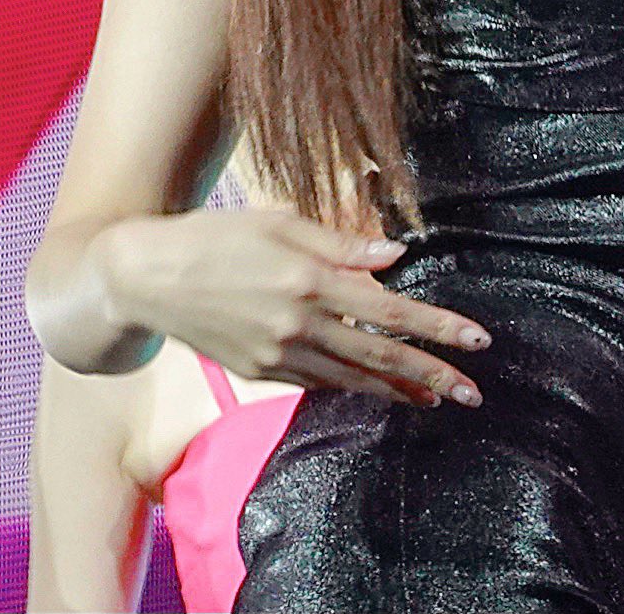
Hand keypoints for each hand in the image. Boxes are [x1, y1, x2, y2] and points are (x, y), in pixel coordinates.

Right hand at [103, 207, 490, 408]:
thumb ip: (341, 244)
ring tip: (434, 400)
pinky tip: (374, 389)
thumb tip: (394, 256)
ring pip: (352, 381)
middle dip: (432, 376)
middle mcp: (298, 325)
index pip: (390, 310)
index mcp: (309, 280)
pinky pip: (318, 384)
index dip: (437, 327)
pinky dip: (351, 388)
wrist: (147, 277)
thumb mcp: (281, 223)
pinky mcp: (260, 373)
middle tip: (473, 393)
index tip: (477, 340)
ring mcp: (277, 356)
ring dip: (397, 392)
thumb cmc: (217, 236)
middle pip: (379, 358)